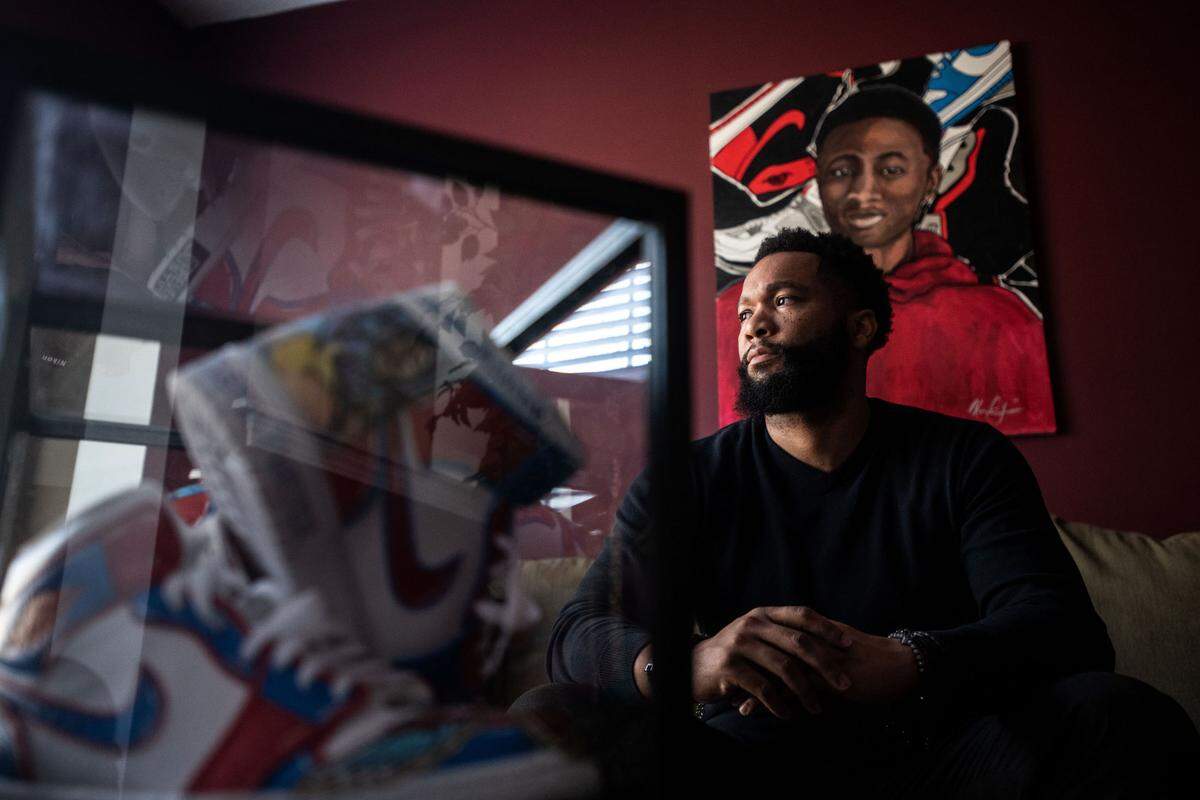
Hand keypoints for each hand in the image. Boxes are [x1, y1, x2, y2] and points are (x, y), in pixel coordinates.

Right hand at [691, 606, 854, 718]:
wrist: (692, 666)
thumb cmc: (734, 654)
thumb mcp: (756, 635)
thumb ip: (782, 635)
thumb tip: (826, 644)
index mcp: (763, 614)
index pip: (802, 615)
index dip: (827, 629)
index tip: (849, 645)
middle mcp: (752, 624)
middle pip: (799, 642)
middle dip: (826, 665)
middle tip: (844, 684)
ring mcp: (740, 645)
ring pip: (784, 668)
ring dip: (806, 691)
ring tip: (817, 708)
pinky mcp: (729, 668)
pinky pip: (763, 689)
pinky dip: (780, 704)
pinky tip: (789, 714)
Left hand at [736, 620, 920, 715]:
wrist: (900, 665)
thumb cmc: (870, 657)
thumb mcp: (837, 643)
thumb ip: (813, 643)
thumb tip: (792, 651)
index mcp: (813, 628)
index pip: (774, 638)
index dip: (753, 653)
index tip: (734, 666)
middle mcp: (813, 641)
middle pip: (770, 654)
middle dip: (748, 670)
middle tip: (726, 684)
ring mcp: (820, 659)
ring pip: (778, 673)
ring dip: (756, 688)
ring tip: (736, 702)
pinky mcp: (829, 679)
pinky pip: (794, 691)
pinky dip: (774, 702)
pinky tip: (760, 712)